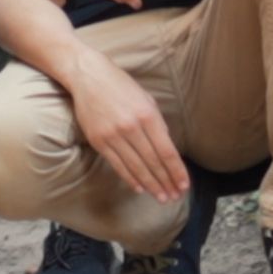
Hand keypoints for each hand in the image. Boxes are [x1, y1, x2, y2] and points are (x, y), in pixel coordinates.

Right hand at [67, 48, 188, 206]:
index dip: (176, 171)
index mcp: (147, 115)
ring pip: (136, 167)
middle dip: (166, 181)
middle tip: (174, 196)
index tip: (184, 185)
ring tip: (161, 197)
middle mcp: (131, 127)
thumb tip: (166, 148)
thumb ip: (157, 124)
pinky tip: (140, 188)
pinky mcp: (99, 140)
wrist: (88, 76)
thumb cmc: (120, 85)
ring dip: (151, 184)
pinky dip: (130, 178)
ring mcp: (113, 135)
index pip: (166, 151)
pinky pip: (117, 164)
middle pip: (153, 162)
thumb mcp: (146, 99)